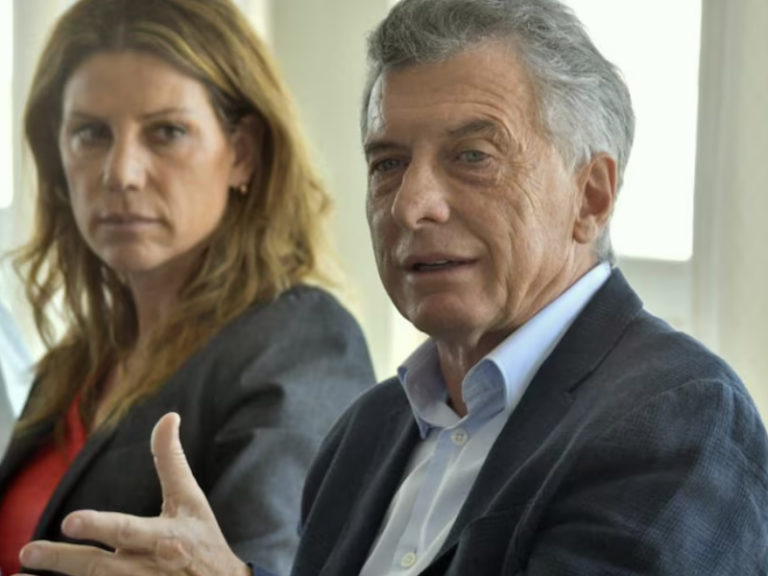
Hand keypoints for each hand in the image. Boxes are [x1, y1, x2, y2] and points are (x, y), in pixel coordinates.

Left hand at [16, 413, 250, 575]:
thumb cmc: (202, 541)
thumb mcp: (191, 500)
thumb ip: (171, 461)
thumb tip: (168, 417)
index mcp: (165, 538)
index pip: (128, 530)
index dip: (99, 526)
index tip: (69, 520)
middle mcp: (147, 568)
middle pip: (98, 566)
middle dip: (64, 560)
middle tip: (28, 552)